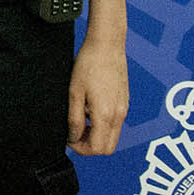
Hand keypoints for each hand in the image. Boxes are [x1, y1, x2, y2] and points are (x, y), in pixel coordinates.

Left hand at [68, 34, 127, 154]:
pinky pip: (116, 124)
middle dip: (90, 146)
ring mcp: (124, 108)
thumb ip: (74, 118)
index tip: (69, 139)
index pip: (98, 148)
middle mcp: (119, 114)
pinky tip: (90, 110)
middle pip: (108, 148)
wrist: (107, 45)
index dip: (81, 149)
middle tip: (74, 133)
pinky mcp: (124, 102)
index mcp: (106, 114)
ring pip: (113, 136)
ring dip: (96, 136)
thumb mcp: (74, 93)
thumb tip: (73, 137)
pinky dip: (103, 125)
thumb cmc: (88, 65)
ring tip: (81, 120)